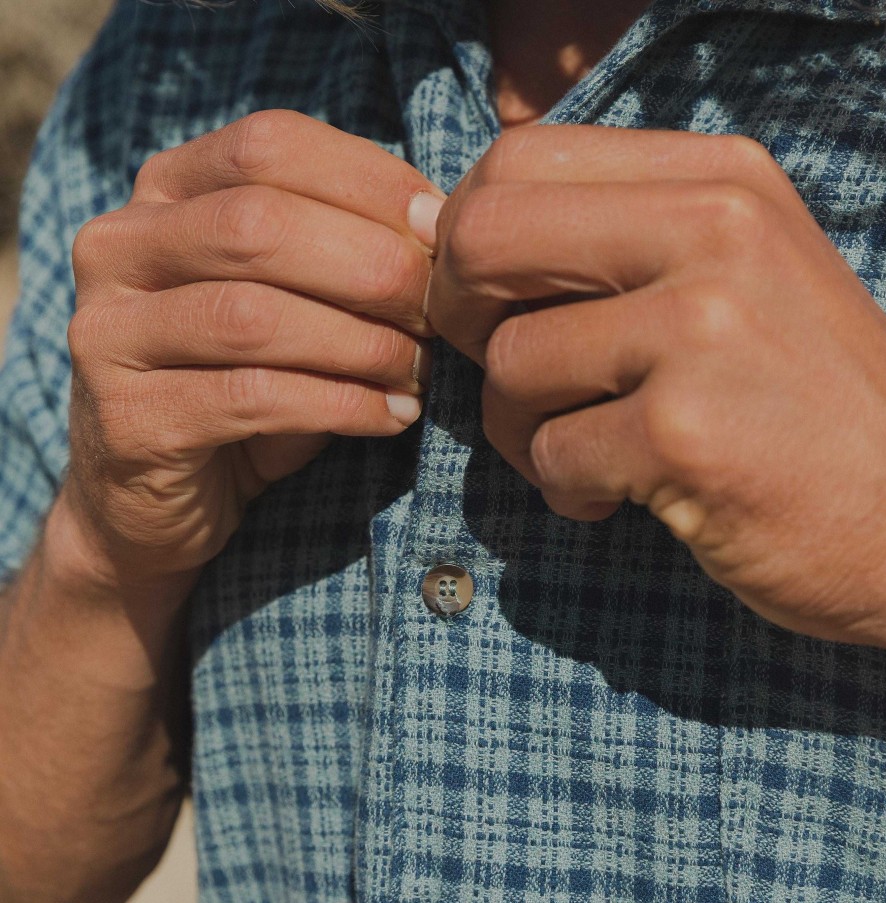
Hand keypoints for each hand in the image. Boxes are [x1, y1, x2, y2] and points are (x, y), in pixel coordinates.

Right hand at [64, 110, 443, 587]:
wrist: (155, 494)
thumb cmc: (245, 383)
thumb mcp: (292, 302)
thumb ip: (341, 256)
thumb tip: (441, 233)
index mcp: (165, 193)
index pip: (268, 145)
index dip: (369, 181)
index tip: (439, 230)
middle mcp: (120, 248)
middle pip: (258, 225)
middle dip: (372, 267)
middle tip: (437, 312)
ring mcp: (108, 334)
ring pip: (255, 317)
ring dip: (362, 344)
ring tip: (418, 371)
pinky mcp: (128, 418)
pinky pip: (253, 400)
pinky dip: (341, 405)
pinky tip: (390, 417)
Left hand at [427, 125, 885, 650]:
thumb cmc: (796, 399)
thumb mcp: (730, 277)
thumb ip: (611, 241)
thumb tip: (456, 237)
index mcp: (716, 180)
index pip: (517, 159)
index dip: (466, 238)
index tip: (484, 301)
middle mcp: (715, 231)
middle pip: (484, 240)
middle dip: (458, 317)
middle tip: (508, 374)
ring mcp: (703, 329)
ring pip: (508, 364)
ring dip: (520, 428)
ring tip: (583, 450)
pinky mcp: (685, 433)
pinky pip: (550, 454)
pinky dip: (564, 488)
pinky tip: (616, 495)